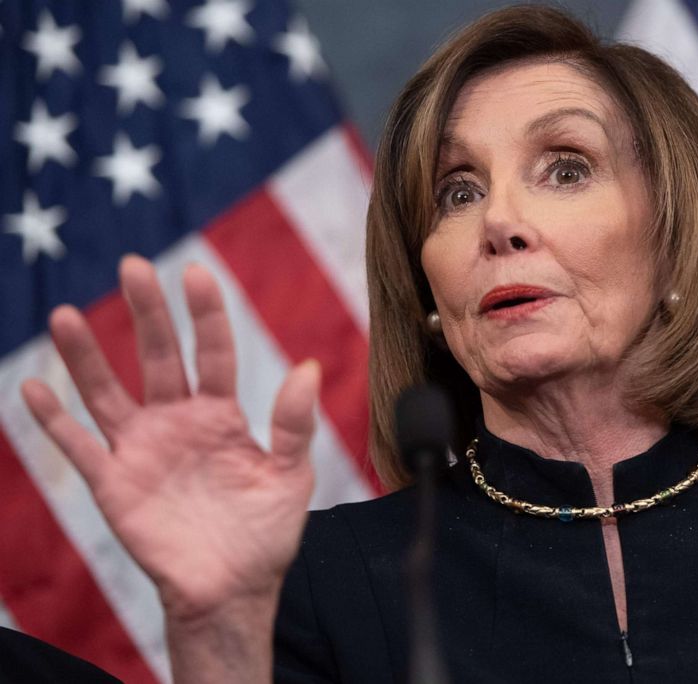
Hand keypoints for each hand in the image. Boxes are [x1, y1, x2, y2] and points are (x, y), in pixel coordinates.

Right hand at [21, 255, 317, 620]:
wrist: (233, 589)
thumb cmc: (266, 531)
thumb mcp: (290, 476)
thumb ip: (294, 424)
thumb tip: (308, 367)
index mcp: (223, 415)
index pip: (215, 353)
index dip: (207, 315)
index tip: (197, 272)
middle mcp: (179, 422)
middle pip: (159, 358)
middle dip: (148, 314)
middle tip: (133, 266)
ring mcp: (142, 449)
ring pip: (107, 393)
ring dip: (86, 357)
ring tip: (65, 315)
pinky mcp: (114, 484)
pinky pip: (78, 447)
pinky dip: (54, 421)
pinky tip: (34, 387)